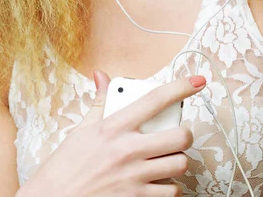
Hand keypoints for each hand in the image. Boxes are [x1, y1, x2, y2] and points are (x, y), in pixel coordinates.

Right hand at [18, 71, 205, 196]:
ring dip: (177, 161)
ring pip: (180, 165)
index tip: (197, 81)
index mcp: (114, 127)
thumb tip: (102, 76)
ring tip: (166, 159)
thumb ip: (100, 102)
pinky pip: (171, 192)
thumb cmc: (65, 166)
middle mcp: (127, 149)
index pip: (155, 99)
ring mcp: (134, 177)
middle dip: (184, 134)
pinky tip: (158, 181)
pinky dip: (169, 187)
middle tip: (177, 135)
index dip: (181, 87)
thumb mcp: (82, 129)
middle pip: (180, 136)